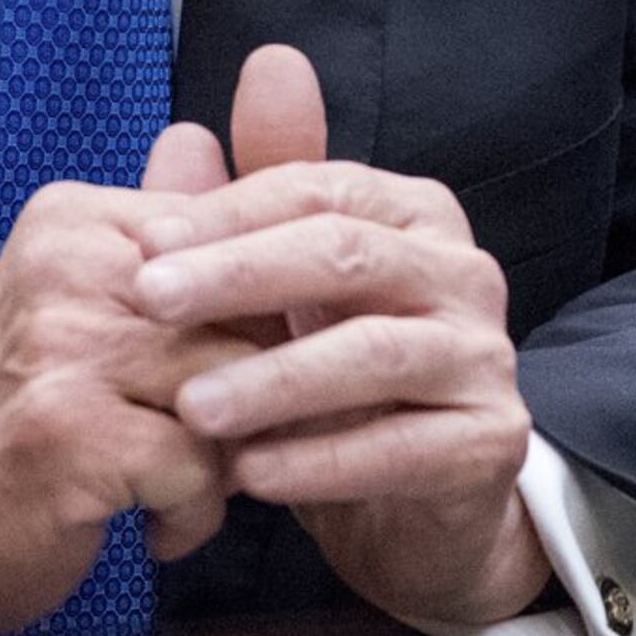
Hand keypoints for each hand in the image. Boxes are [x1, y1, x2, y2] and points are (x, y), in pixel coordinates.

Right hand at [0, 145, 255, 635]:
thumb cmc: (22, 417)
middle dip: (258, 390)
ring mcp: (65, 349)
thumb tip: (254, 164)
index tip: (238, 365)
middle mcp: (68, 269)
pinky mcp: (71, 433)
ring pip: (237, 384)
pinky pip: (201, 462)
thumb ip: (173, 246)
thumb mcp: (87, 307)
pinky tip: (155, 521)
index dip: (269, 314)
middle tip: (215, 435)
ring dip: (226, 455)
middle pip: (250, 310)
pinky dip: (194, 509)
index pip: (242, 230)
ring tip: (181, 479)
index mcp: (77, 223)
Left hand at [130, 46, 552, 628]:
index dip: (230, 212)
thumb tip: (186, 128)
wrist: (425, 507)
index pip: (321, 190)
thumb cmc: (341, 385)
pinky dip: (322, 460)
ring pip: (377, 352)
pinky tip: (250, 474)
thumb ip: (242, 216)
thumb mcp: (286, 299)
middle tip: (148, 302)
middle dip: (240, 274)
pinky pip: (404, 448)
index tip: (143, 244)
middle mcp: (461, 272)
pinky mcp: (492, 441)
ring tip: (191, 408)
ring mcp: (485, 356)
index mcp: (414, 216)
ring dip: (275, 380)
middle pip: (348, 254)